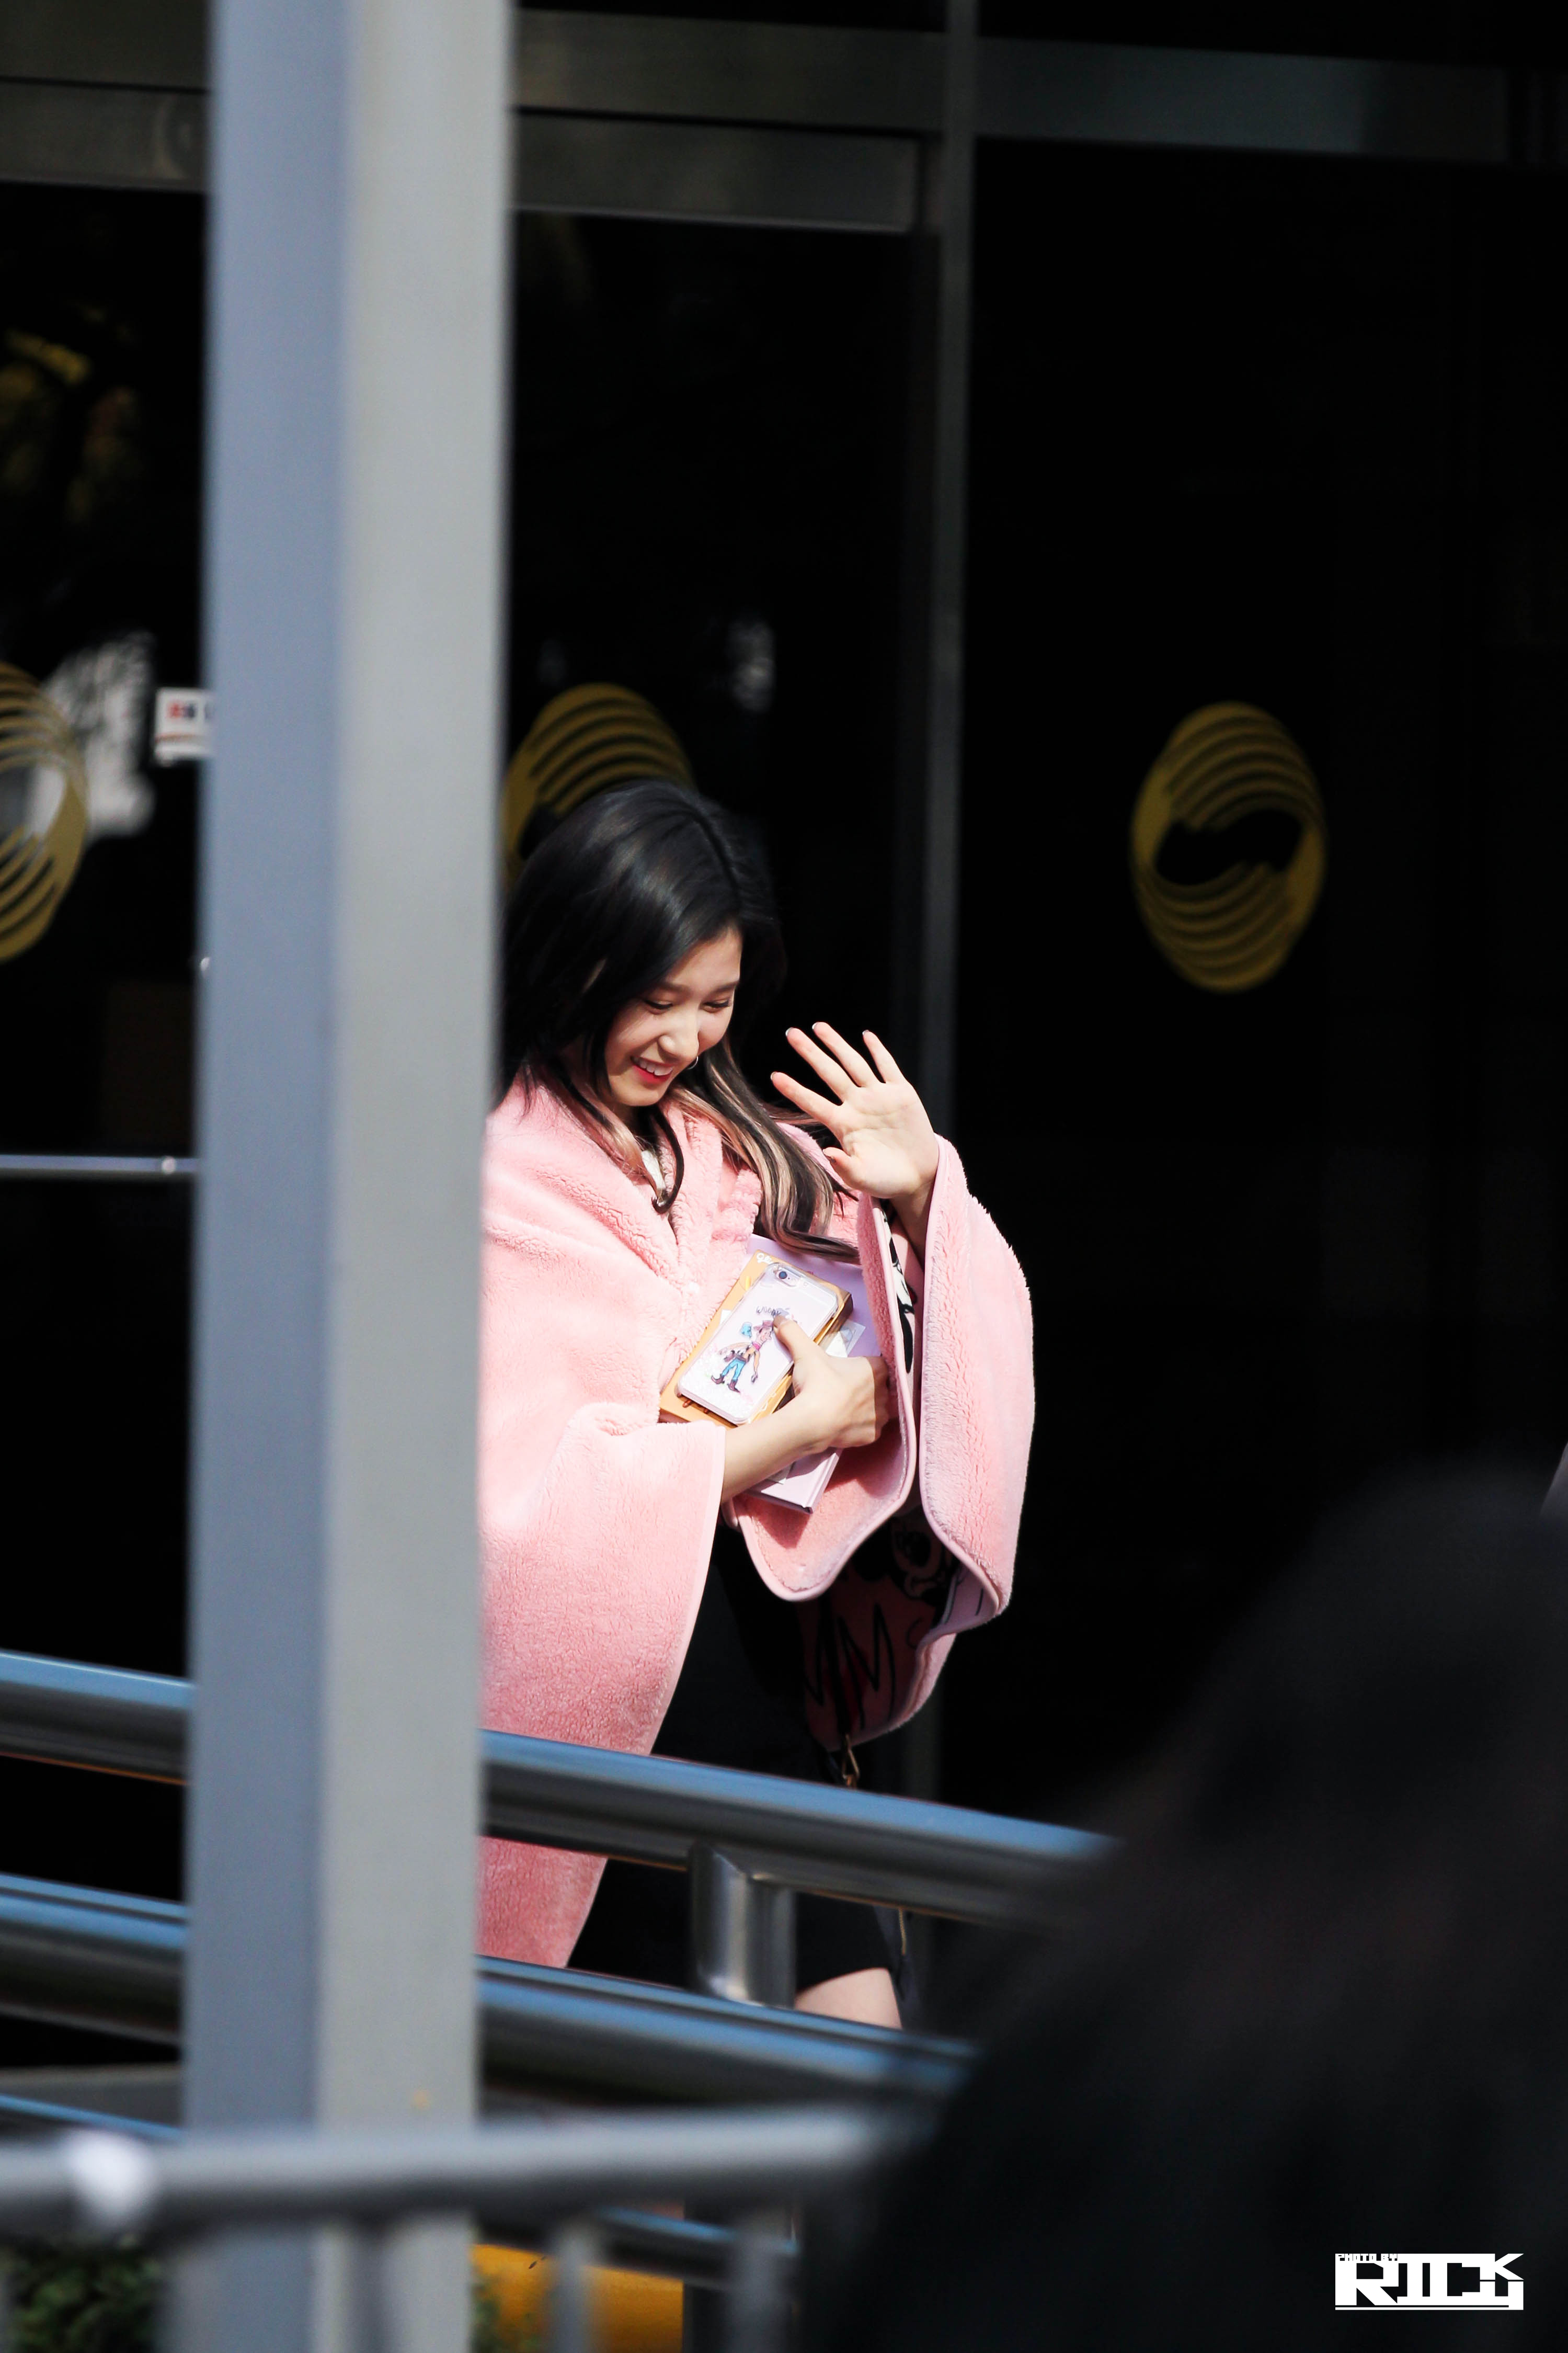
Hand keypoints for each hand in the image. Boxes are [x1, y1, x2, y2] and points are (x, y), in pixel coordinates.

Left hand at [772, 1024, 938, 1254]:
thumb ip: (844, 1168)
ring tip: (818, 1026)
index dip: (794, 1090)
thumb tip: (827, 1153)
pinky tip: (866, 1036)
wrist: (917, 1176)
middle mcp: (857, 1106)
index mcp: (843, 1125)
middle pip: (829, 1074)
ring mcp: (878, 1097)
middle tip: (790, 1032)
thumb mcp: (863, 1179)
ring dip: (837, 1045)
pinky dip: (878, 1051)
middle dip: (810, 1053)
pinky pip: (888, 1067)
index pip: (813, 1103)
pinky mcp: (902, 1094)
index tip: (774, 1076)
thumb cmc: (884, 1180)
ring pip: (854, 1064)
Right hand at [776, 1319, 890, 1452]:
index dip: (863, 1368)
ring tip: (843, 1408)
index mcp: (876, 1368)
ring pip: (877, 1409)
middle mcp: (885, 1392)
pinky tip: (845, 1424)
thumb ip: (794, 1333)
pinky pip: (870, 1430)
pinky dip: (859, 1428)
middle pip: (879, 1387)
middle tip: (842, 1390)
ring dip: (864, 1408)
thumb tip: (780, 1318)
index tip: (847, 1373)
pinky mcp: (873, 1436)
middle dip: (864, 1388)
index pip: (877, 1364)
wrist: (812, 1422)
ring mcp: (880, 1416)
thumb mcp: (805, 1353)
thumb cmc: (816, 1383)